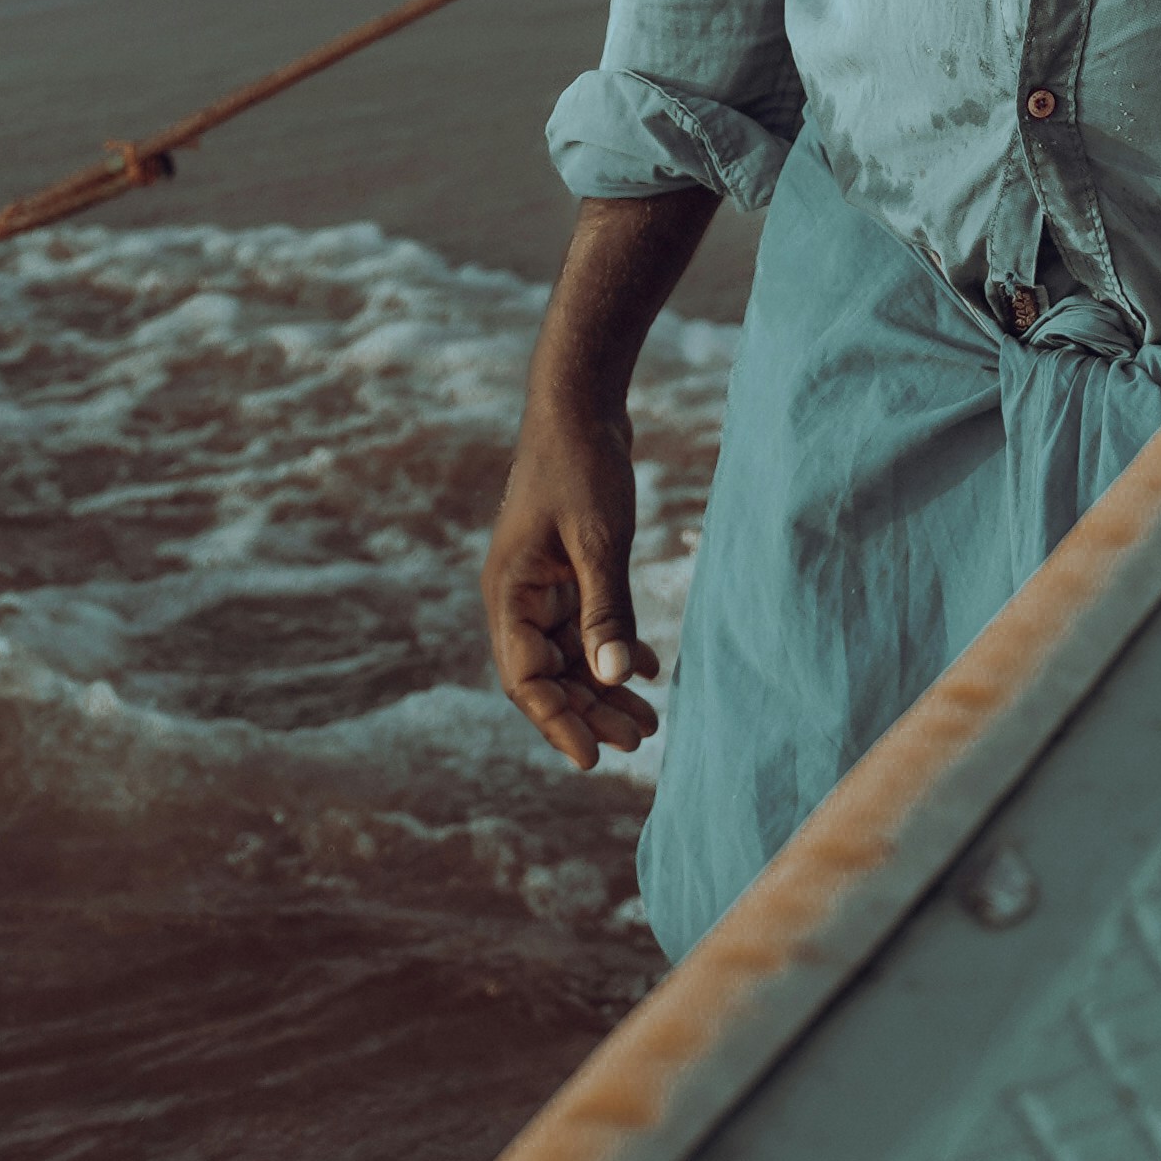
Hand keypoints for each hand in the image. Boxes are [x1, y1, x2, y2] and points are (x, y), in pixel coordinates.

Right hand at [486, 194, 710, 755]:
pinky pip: (584, 626)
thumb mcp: (600, 543)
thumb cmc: (583, 465)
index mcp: (510, 593)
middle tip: (640, 740)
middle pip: (549, 675)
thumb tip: (612, 679)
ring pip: (570, 655)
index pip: (526, 679)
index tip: (595, 758)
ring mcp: (540, 583)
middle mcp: (518, 596)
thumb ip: (606, 612)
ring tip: (650, 720)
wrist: (580, 402)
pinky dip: (614, 649)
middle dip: (591, 711)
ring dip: (605, 686)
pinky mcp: (564, 568)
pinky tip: (651, 670)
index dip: (559, 722)